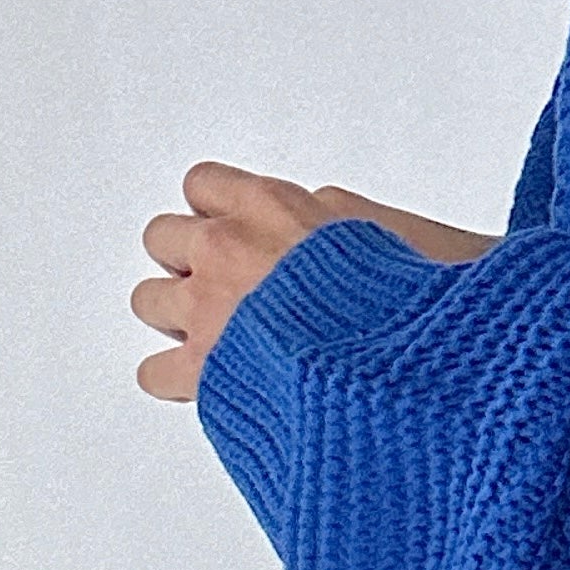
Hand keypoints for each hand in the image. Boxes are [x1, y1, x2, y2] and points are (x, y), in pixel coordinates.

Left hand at [132, 161, 501, 402]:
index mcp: (274, 206)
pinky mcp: (206, 373)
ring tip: (210, 332)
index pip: (206, 185)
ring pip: (149, 299)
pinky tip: (203, 384)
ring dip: (176, 313)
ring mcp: (211, 310)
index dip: (219, 210)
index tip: (236, 226)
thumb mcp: (396, 229)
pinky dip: (175, 379)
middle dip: (189, 259)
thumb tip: (323, 220)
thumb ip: (343, 220)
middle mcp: (229, 250)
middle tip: (221, 282)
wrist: (408, 366)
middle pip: (165, 236)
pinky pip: (153, 372)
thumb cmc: (421, 302)